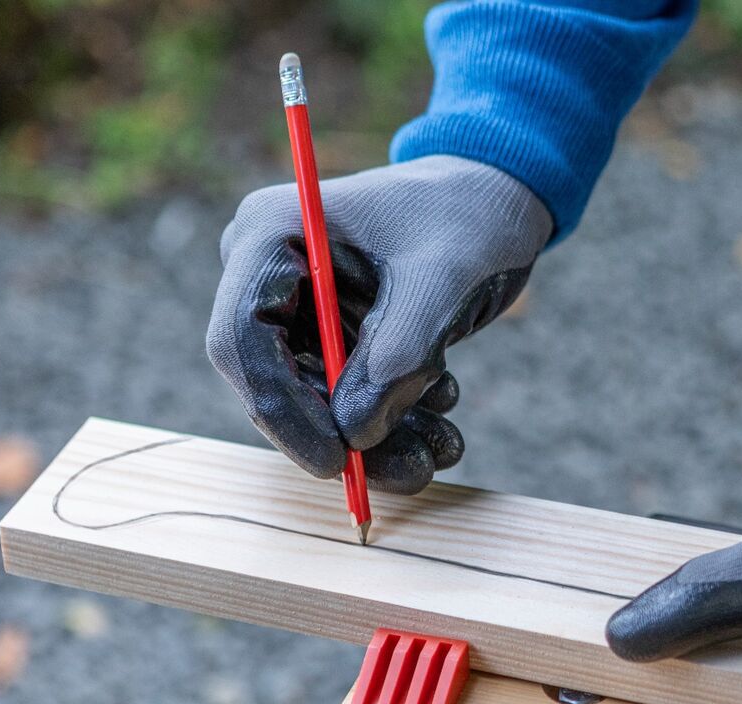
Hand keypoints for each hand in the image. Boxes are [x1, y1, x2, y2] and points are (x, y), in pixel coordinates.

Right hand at [207, 156, 552, 492]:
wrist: (500, 195)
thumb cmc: (470, 213)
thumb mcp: (442, 280)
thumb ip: (395, 357)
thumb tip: (352, 436)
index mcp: (271, 235)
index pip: (241, 339)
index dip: (282, 410)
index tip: (336, 462)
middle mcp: (271, 273)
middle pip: (277, 380)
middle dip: (344, 434)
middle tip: (412, 471)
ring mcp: (300, 304)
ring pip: (318, 398)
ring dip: (379, 436)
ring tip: (444, 446)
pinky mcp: (333, 330)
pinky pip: (348, 392)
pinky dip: (393, 416)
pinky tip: (443, 413)